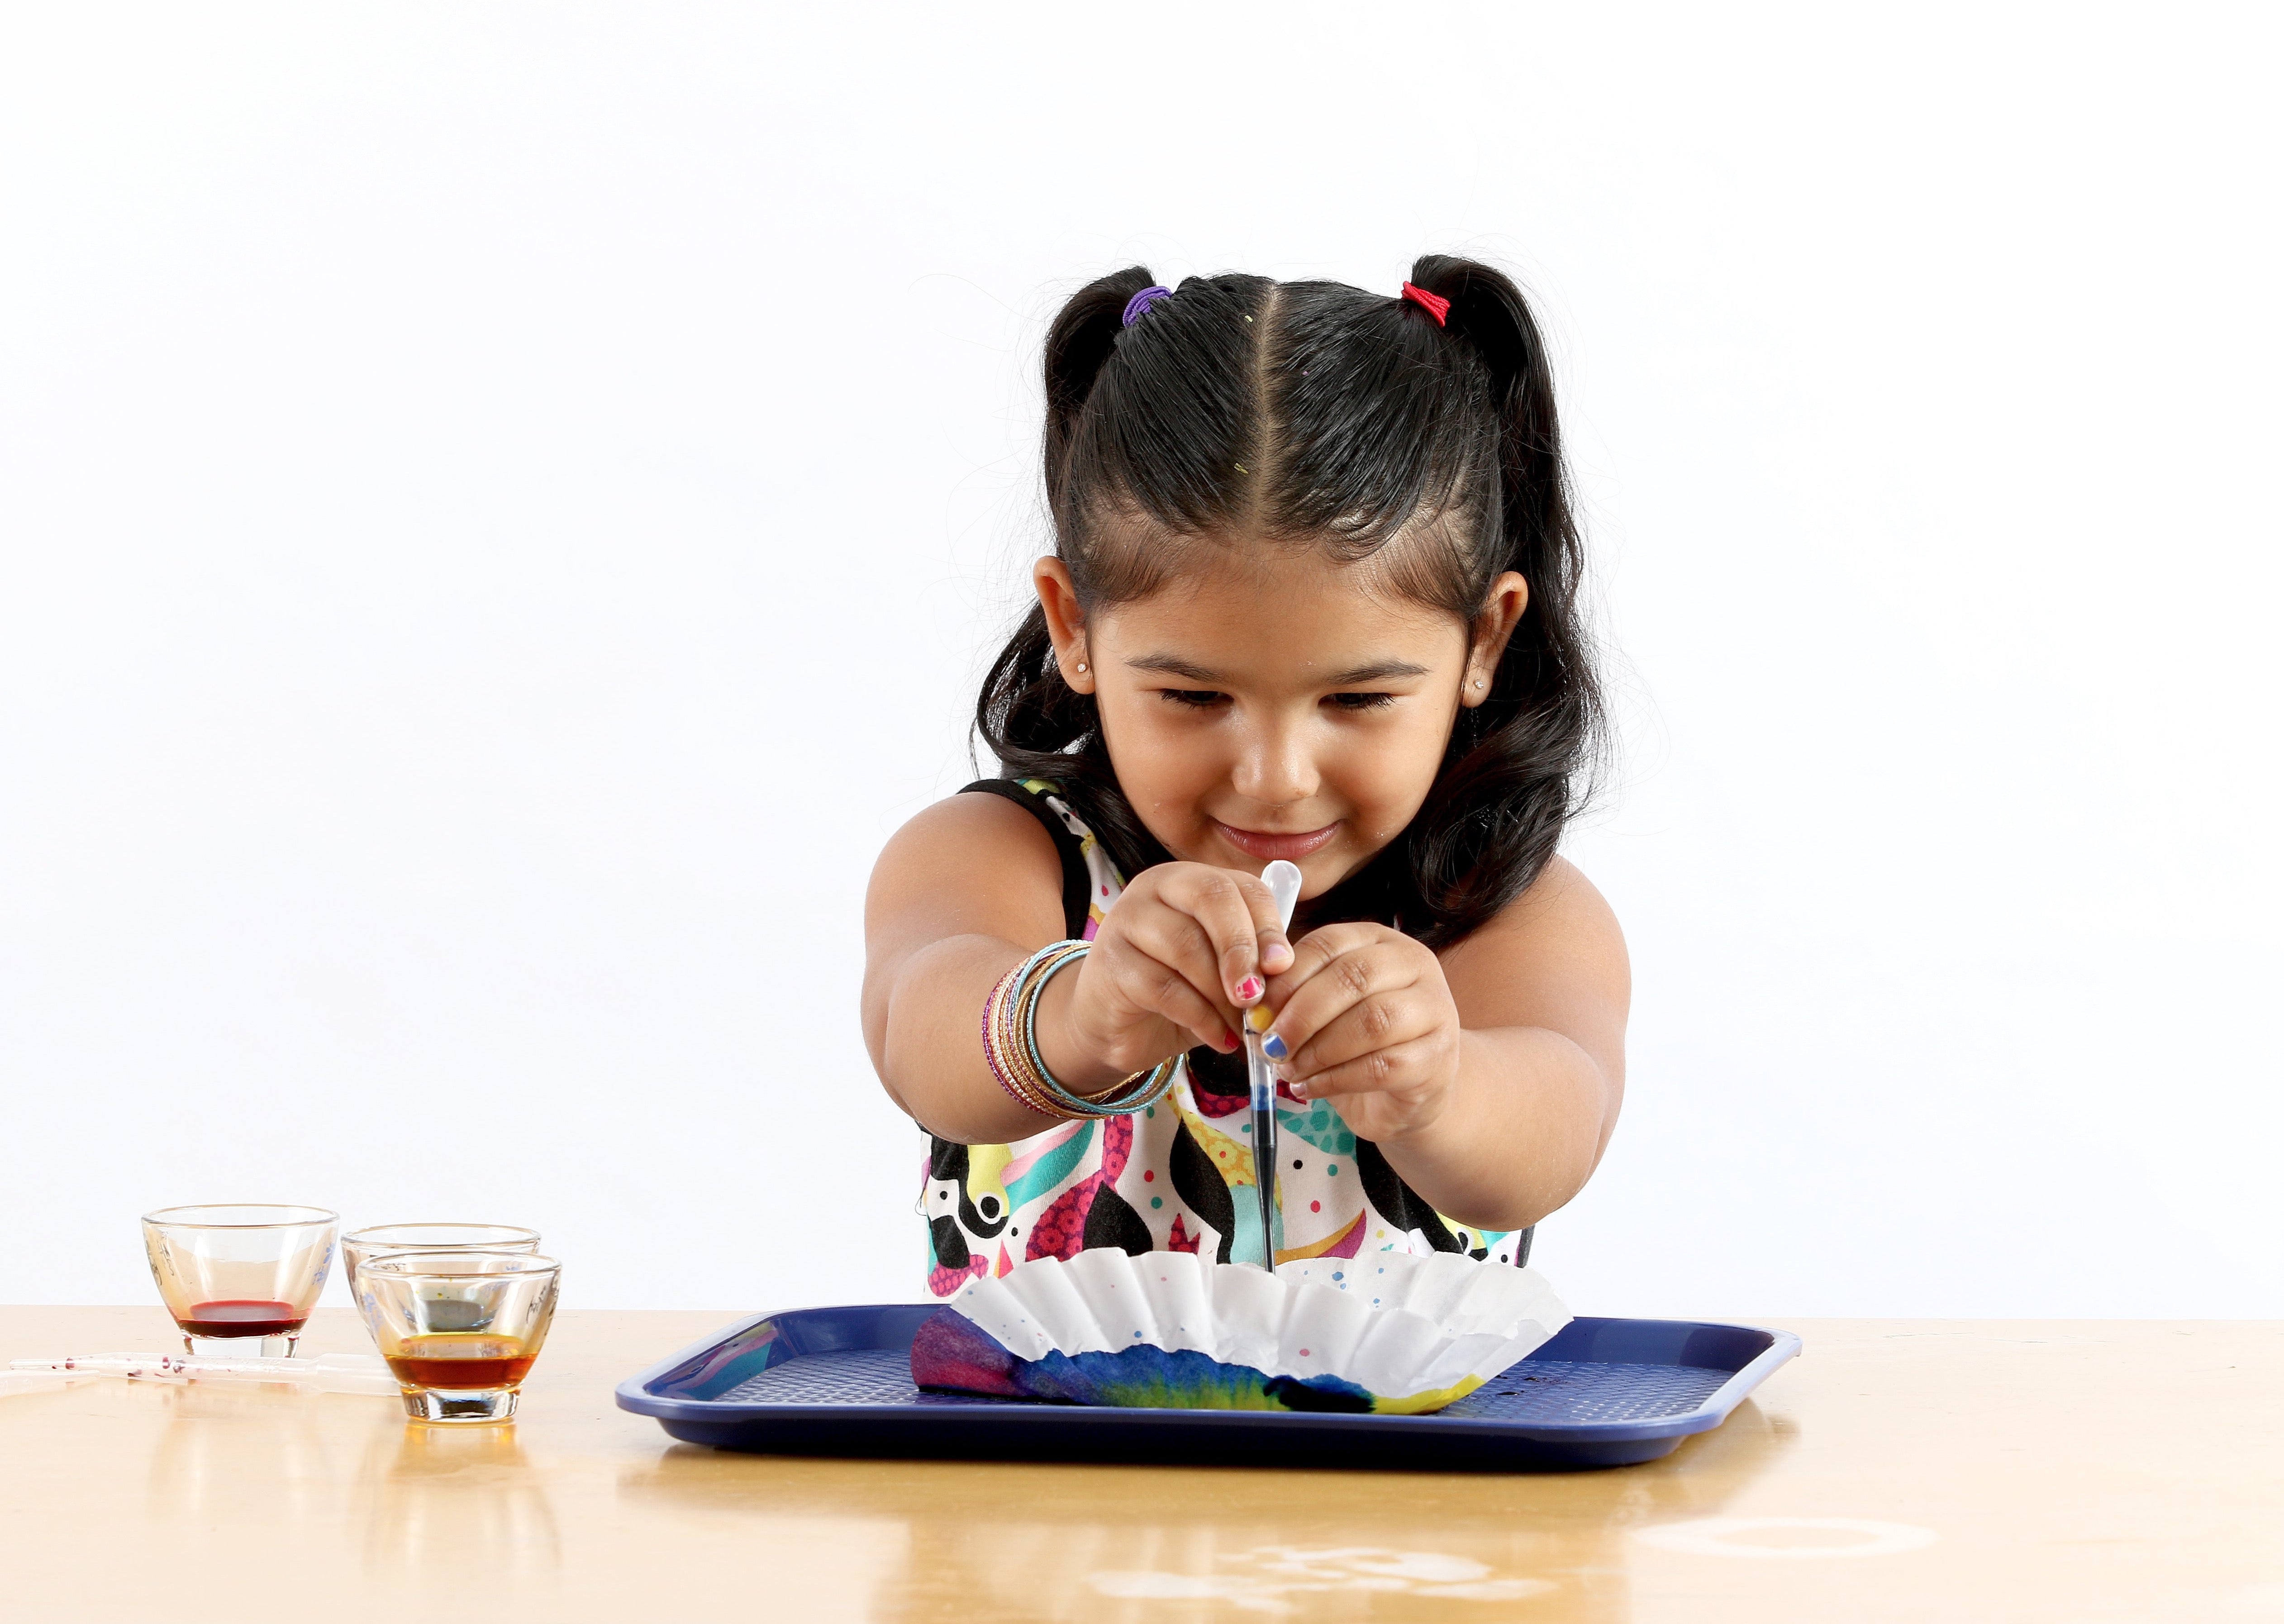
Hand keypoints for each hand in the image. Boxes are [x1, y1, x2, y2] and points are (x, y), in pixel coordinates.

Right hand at [1039, 863, 1296, 1091]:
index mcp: (1191, 879)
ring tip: (1241, 1026)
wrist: (1116, 1024)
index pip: (1240, 886)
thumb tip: (1283, 967)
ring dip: (1222, 993)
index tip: (1283, 967)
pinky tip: (1220, 1039)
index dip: (1268, 926)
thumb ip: (1251, 960)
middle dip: (1242, 949)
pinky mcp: (1111, 962)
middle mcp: (1156, 887)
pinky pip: (1164, 988)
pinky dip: (1201, 1018)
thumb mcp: (1222, 970)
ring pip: (1187, 945)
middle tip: (1257, 996)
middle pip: (1211, 898)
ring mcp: (1127, 920)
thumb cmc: (1180, 989)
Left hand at [1260, 923, 1462, 1141]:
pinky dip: (1334, 1080)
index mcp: (1380, 941)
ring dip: (1318, 1050)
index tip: (1256, 1011)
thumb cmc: (1357, 1043)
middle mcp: (1415, 965)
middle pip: (1353, 978)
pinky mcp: (1436, 1058)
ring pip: (1371, 1022)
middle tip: (1269, 1044)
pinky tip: (1308, 1089)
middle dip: (1301, 1014)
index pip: (1328, 943)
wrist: (1408, 1093)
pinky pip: (1380, 1066)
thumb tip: (1254, 1009)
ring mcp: (1434, 1010)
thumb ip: (1295, 998)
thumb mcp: (1326, 1009)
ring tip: (1288, 1069)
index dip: (1286, 977)